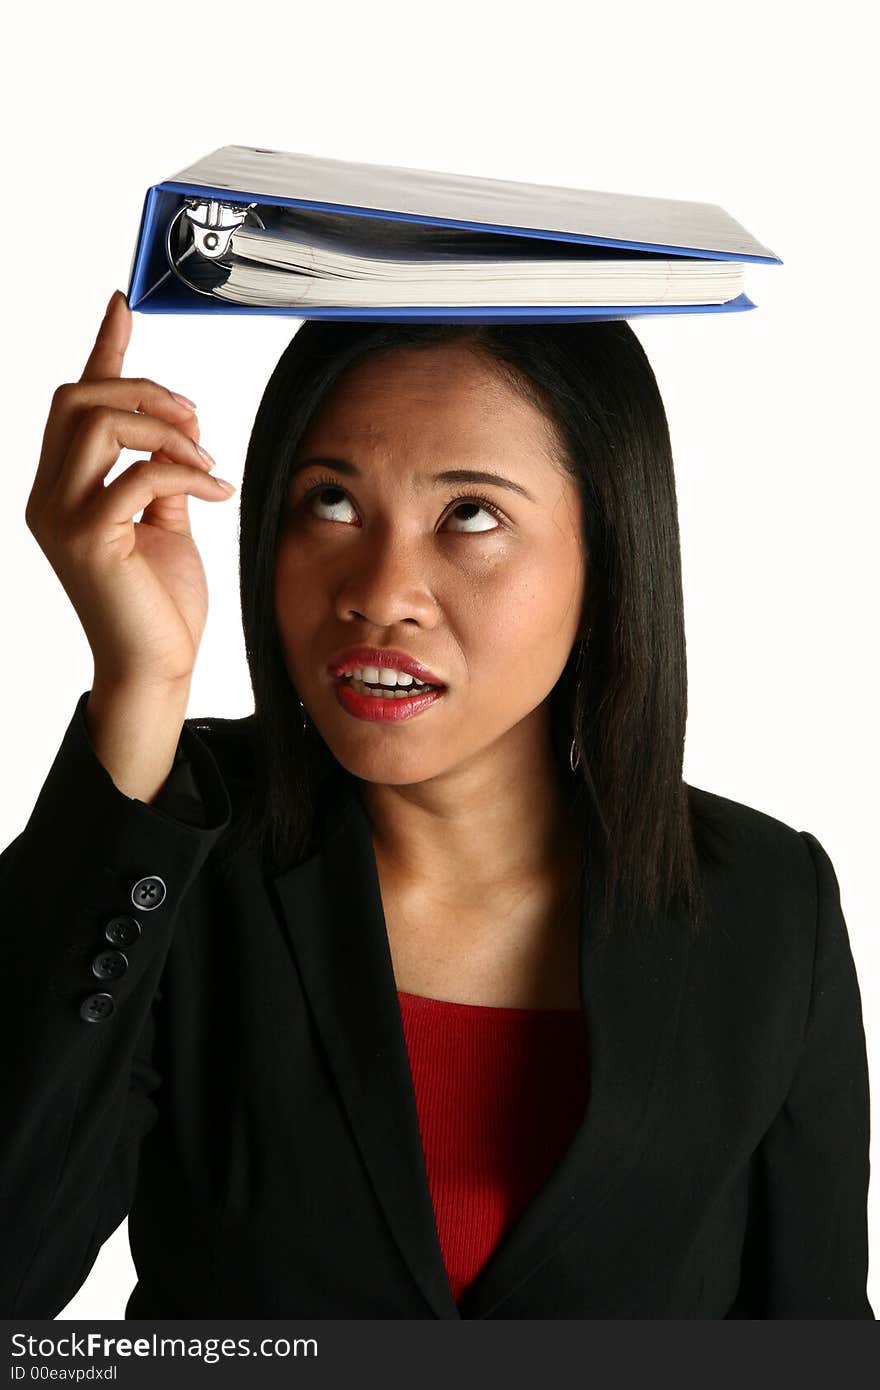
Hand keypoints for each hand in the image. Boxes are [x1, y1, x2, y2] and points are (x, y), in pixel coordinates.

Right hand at [25, 290, 235, 689]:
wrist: (158, 667)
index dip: (102, 350)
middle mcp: (49, 496)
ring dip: (166, 429)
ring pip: (99, 424)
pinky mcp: (87, 540)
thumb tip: (175, 426)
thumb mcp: (163, 521)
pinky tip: (215, 492)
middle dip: (145, 392)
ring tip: (207, 459)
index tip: (122, 305)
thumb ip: (159, 472)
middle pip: (79, 399)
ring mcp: (61, 517)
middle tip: (197, 421)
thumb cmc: (160, 602)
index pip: (75, 403)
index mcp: (63, 487)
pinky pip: (138, 474)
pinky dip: (186, 473)